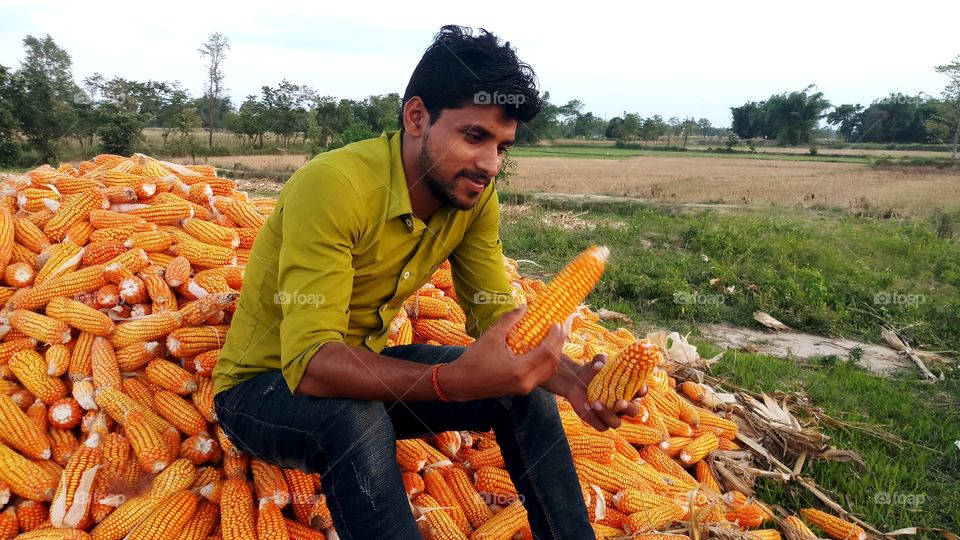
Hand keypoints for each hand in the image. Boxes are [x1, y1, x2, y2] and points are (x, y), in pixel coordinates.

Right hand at [442, 305, 566, 400]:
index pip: (547, 352)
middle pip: (552, 363)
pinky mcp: (522, 390)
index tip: (556, 323)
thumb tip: (524, 306)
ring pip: (549, 371)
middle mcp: (526, 382)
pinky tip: (543, 349)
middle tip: (559, 328)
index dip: (555, 336)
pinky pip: (541, 375)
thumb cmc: (474, 359)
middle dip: (559, 344)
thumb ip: (510, 320)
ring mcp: (525, 388)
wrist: (461, 383)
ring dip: (554, 354)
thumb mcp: (492, 335)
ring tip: (554, 337)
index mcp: (519, 369)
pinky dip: (546, 362)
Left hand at [564, 354, 642, 430]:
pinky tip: (585, 405)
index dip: (642, 391)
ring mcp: (612, 415)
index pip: (641, 392)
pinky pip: (601, 426)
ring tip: (595, 402)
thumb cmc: (591, 372)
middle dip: (629, 408)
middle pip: (634, 411)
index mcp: (628, 390)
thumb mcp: (594, 363)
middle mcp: (623, 405)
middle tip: (620, 402)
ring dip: (607, 414)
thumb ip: (599, 360)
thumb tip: (600, 365)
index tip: (640, 387)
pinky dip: (594, 417)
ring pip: (616, 423)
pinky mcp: (599, 422)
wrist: (575, 383)